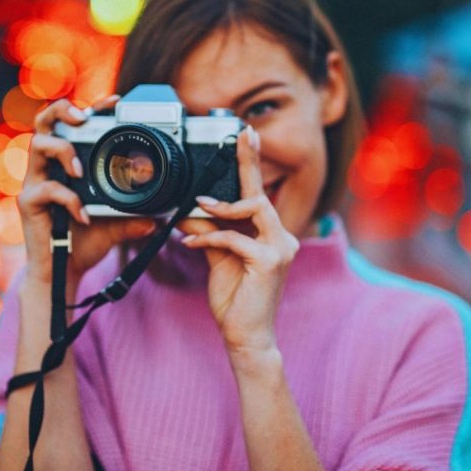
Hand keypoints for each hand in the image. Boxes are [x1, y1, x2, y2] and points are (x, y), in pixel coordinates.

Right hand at [18, 96, 157, 287]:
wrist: (63, 272)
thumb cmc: (84, 242)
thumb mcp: (117, 226)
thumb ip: (135, 218)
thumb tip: (161, 217)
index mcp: (67, 163)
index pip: (74, 124)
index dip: (93, 107)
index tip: (117, 101)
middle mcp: (48, 167)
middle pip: (44, 120)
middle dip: (64, 110)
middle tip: (83, 118)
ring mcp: (35, 182)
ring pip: (38, 144)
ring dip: (62, 150)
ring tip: (79, 169)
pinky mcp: (28, 202)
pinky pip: (47, 189)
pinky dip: (69, 199)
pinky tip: (84, 215)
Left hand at [177, 127, 299, 352]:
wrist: (245, 336)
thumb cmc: (235, 300)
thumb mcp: (218, 258)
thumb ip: (209, 232)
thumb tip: (188, 211)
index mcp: (271, 235)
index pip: (259, 194)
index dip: (252, 163)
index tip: (246, 134)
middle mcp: (281, 238)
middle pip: (260, 194)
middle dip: (248, 163)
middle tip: (238, 135)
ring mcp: (280, 249)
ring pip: (253, 209)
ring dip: (221, 206)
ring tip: (197, 205)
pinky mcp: (270, 262)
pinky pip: (235, 238)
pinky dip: (209, 238)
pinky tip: (190, 244)